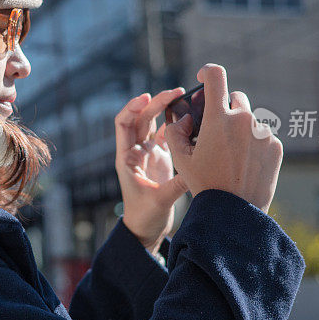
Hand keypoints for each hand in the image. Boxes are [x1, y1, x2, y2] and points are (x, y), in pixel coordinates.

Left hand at [114, 88, 189, 253]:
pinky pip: (167, 133)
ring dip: (165, 108)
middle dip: (156, 102)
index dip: (132, 107)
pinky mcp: (161, 157)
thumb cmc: (145, 216)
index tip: (147, 97)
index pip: (123, 124)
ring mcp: (148, 152)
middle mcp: (135, 151)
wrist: (145, 228)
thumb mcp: (160, 201)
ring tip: (183, 95)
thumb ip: (176, 184)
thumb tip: (196, 168)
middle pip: (141, 118)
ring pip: (154, 123)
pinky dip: (176, 122)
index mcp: (126, 157)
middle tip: (176, 91)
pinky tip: (190, 115)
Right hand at [164, 64, 282, 213]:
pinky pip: (263, 136)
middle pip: (236, 98)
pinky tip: (245, 164)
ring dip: (240, 129)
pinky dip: (254, 144)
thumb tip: (184, 118)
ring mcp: (263, 133)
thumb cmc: (204, 184)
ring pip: (250, 119)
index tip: (203, 77)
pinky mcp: (276, 146)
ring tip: (231, 155)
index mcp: (219, 118)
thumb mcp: (180, 159)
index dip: (207, 72)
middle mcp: (244, 120)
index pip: (216, 76)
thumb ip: (175, 132)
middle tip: (217, 130)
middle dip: (226, 108)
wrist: (234, 213)